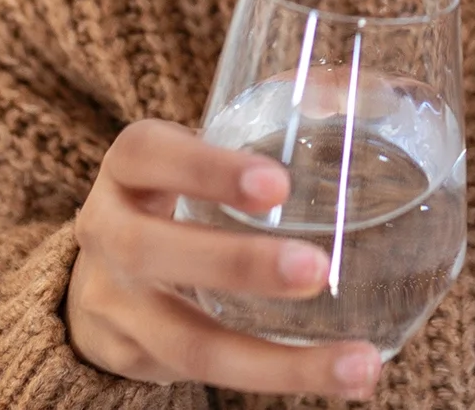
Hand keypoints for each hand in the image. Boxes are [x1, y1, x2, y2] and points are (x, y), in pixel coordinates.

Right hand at [69, 119, 383, 399]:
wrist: (103, 272)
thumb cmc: (184, 190)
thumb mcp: (208, 144)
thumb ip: (282, 108)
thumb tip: (371, 95)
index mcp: (129, 168)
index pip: (149, 154)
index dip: (206, 168)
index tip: (277, 184)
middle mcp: (109, 235)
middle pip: (154, 251)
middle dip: (238, 265)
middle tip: (317, 270)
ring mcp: (115, 305)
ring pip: (188, 344)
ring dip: (278, 363)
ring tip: (359, 365)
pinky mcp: (135, 359)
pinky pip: (204, 379)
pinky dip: (276, 380)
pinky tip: (336, 379)